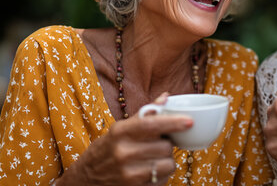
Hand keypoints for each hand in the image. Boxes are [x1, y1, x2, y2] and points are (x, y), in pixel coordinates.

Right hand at [57, 93, 193, 185]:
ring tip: (153, 159)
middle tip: (157, 145)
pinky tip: (149, 172)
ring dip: (166, 161)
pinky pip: (163, 180)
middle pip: (165, 146)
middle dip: (167, 145)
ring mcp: (128, 174)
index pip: (151, 124)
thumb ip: (145, 114)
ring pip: (168, 164)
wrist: (86, 179)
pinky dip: (162, 175)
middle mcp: (123, 152)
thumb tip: (166, 97)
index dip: (172, 122)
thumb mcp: (120, 129)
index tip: (190, 121)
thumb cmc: (108, 149)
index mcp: (120, 132)